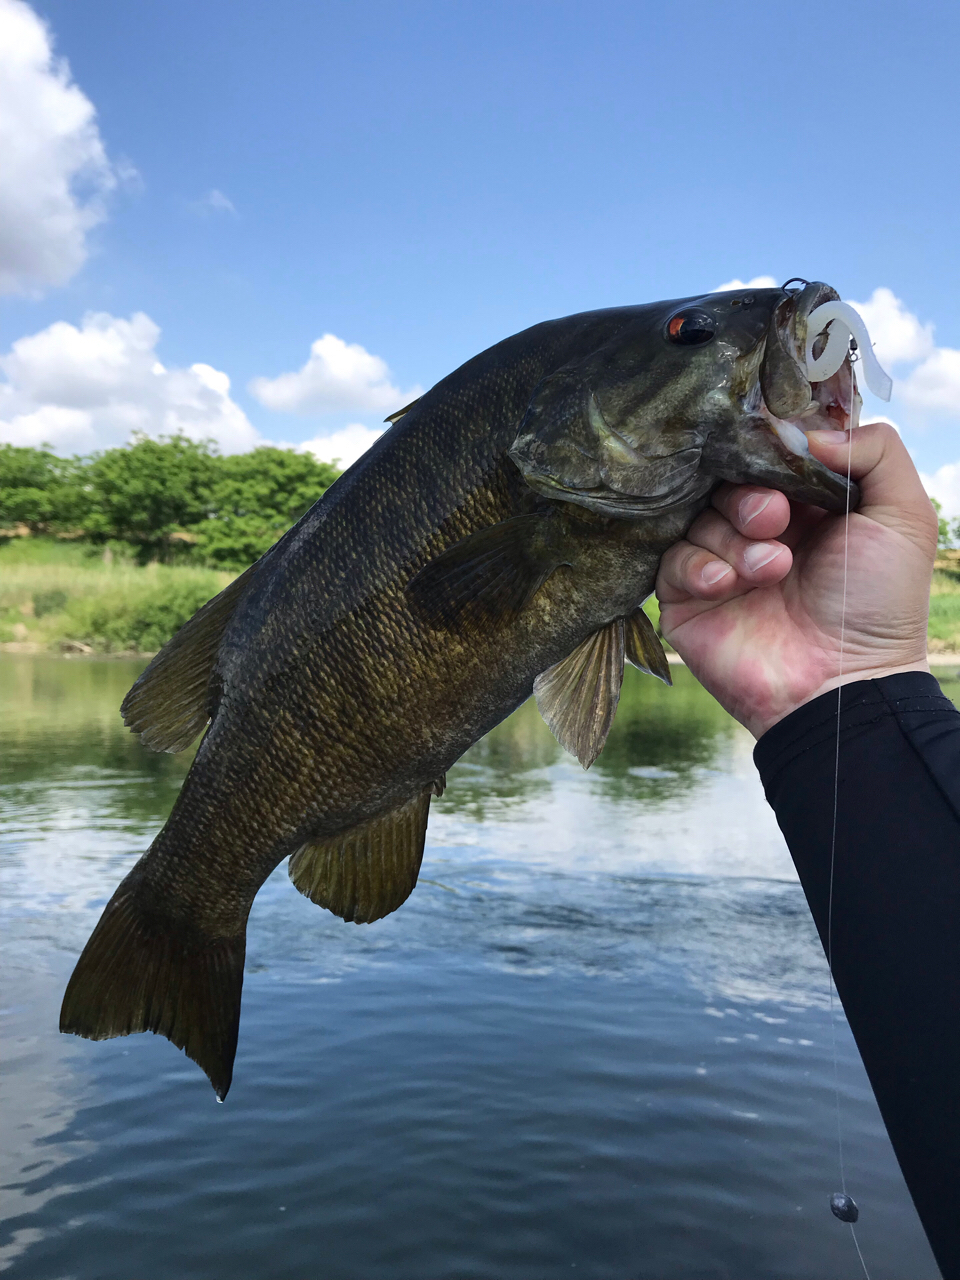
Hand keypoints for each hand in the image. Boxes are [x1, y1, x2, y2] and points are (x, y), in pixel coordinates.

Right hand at [656, 422, 937, 738]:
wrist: (842, 684)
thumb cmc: (879, 604)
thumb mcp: (903, 516)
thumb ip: (876, 452)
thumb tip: (809, 433)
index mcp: (807, 506)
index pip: (769, 455)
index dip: (770, 451)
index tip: (781, 460)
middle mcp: (760, 530)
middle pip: (726, 479)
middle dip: (749, 493)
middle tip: (774, 519)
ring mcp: (721, 563)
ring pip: (699, 516)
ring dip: (733, 536)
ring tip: (771, 569)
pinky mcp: (686, 599)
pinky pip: (672, 560)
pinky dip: (698, 565)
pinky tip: (727, 585)